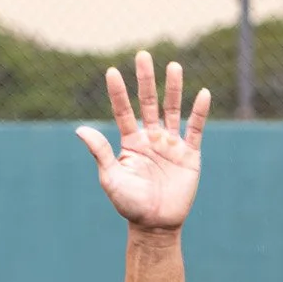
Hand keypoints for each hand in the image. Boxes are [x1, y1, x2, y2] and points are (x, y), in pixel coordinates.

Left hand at [75, 50, 209, 231]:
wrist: (155, 226)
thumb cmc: (129, 205)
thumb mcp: (111, 178)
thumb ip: (100, 152)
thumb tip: (79, 129)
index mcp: (131, 142)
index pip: (123, 111)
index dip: (118, 93)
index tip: (112, 72)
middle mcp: (151, 138)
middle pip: (149, 103)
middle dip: (146, 80)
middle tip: (143, 55)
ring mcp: (171, 145)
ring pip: (172, 110)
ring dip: (173, 89)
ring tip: (174, 66)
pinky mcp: (189, 155)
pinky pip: (195, 129)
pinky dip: (199, 113)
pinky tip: (203, 94)